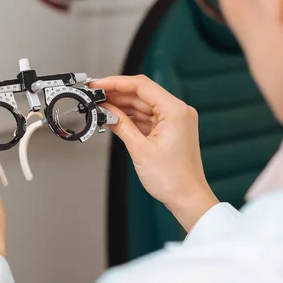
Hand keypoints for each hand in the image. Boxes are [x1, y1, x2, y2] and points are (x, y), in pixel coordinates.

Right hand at [90, 75, 217, 230]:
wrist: (187, 198)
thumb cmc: (173, 179)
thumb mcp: (139, 149)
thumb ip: (121, 125)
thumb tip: (106, 111)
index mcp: (176, 111)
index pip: (142, 86)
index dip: (116, 83)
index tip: (99, 84)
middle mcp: (177, 112)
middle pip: (141, 94)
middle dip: (117, 95)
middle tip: (95, 96)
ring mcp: (173, 121)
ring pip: (142, 105)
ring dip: (121, 106)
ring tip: (100, 107)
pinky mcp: (168, 130)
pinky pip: (145, 117)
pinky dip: (129, 117)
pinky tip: (114, 118)